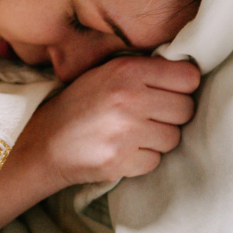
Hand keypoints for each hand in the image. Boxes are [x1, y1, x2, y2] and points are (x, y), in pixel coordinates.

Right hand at [0, 56, 199, 232]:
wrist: (44, 142)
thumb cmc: (80, 104)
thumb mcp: (106, 72)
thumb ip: (144, 70)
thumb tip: (189, 73)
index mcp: (127, 70)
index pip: (188, 77)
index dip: (182, 87)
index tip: (169, 92)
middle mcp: (129, 98)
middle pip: (185, 109)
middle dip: (171, 115)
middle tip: (149, 116)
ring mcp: (125, 132)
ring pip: (173, 138)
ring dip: (158, 139)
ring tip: (132, 134)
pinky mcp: (120, 161)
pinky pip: (155, 161)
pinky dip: (143, 160)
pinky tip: (123, 150)